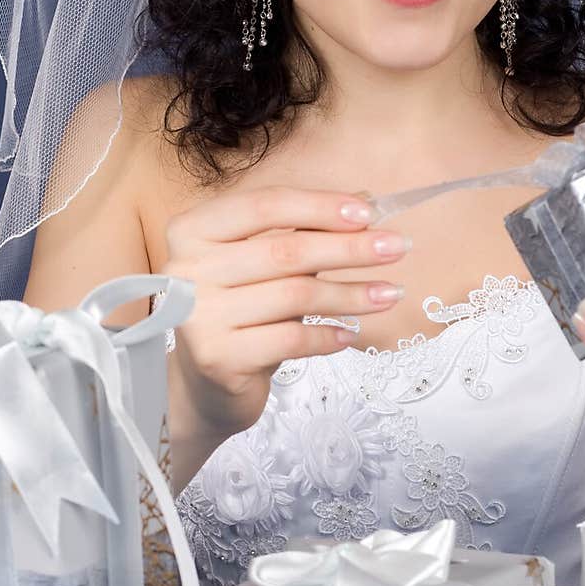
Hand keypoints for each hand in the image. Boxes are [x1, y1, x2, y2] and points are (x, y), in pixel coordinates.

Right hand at [161, 186, 409, 438]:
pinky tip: (350, 334)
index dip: (319, 206)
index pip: (264, 205)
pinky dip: (328, 335)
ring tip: (390, 294)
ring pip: (295, 295)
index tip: (368, 212)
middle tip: (397, 248)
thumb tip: (362, 202)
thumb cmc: (240, 312)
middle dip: (350, 248)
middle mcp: (187, 270)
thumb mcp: (262, 265)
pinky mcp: (218, 358)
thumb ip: (301, 231)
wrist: (205, 384)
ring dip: (352, 294)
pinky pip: (291, 339)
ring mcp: (199, 316)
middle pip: (286, 250)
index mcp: (193, 230)